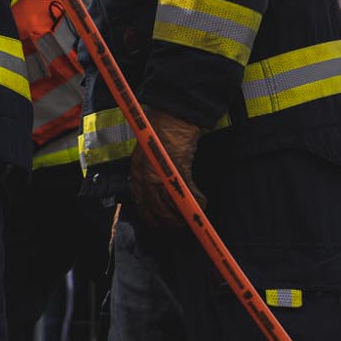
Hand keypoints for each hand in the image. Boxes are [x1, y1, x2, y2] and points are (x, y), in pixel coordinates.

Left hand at [127, 107, 205, 227]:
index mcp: (136, 170)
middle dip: (167, 220)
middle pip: (154, 207)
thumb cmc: (163, 131)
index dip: (149, 215)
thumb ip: (149, 171)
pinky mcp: (179, 168)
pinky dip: (197, 200)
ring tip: (191, 216)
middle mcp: (145, 173)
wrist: (174, 115)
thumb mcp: (148, 153)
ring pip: (170, 203)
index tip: (157, 224)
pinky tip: (203, 204)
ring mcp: (161, 172)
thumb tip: (157, 190)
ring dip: (183, 213)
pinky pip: (188, 192)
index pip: (139, 201)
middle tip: (179, 225)